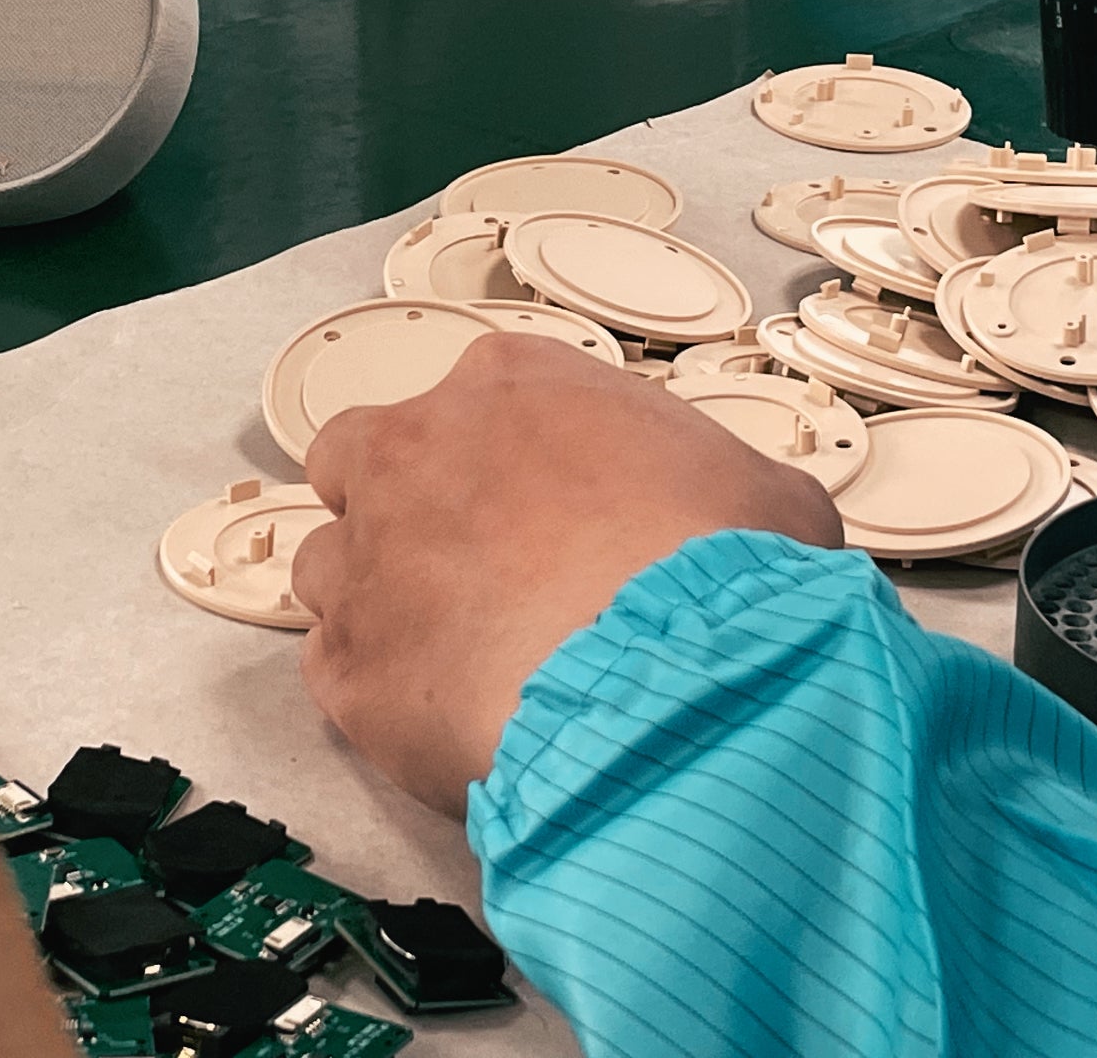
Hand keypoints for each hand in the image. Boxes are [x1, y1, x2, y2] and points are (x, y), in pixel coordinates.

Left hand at [293, 334, 841, 815]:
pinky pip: (336, 667)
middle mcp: (419, 447)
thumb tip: (752, 528)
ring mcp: (370, 556)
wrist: (671, 685)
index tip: (540, 504)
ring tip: (460, 653)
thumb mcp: (765, 494)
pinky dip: (380, 689)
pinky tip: (447, 714)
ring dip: (379, 597)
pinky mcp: (348, 668)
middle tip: (475, 565)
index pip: (476, 394)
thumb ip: (724, 490)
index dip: (506, 455)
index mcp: (515, 381)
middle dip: (401, 503)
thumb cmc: (720, 569)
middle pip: (363, 455)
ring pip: (331, 561)